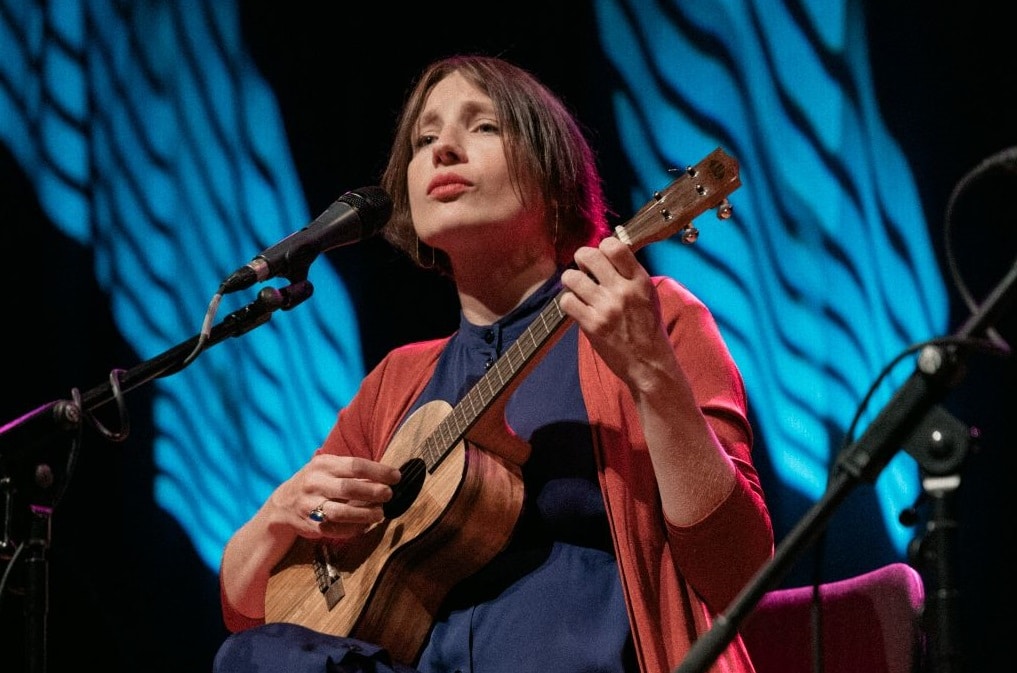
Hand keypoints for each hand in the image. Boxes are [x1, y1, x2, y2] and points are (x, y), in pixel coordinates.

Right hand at [272, 454, 401, 539]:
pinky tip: (366, 526)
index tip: (396, 477)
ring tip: (380, 514)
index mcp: (323, 464)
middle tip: (389, 495)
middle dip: (374, 492)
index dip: (379, 471)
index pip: (356, 465)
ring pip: (342, 512)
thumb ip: (352, 470)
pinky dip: (354, 529)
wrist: (282, 504)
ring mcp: (311, 505)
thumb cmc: (316, 482)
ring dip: (365, 514)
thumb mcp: (328, 467)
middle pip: (350, 488)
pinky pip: (336, 529)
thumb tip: (385, 475)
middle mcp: (315, 483)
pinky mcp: (311, 525)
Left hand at [559, 236, 677, 390]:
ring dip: (572, 281)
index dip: (602, 247)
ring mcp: (606, 308)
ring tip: (579, 289)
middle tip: (583, 268)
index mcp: (640, 280)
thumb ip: (629, 275)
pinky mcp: (592, 325)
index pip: (614, 246)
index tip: (601, 256)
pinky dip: (569, 302)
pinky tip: (578, 307)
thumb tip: (605, 254)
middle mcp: (622, 291)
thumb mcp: (648, 295)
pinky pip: (567, 301)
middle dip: (581, 259)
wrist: (648, 363)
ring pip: (572, 277)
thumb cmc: (648, 329)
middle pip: (588, 256)